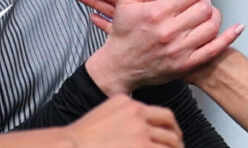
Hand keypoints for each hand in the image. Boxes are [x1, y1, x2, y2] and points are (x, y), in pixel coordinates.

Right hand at [63, 95, 182, 147]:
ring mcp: (140, 132)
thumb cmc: (83, 139)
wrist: (71, 146)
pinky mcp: (142, 147)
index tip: (172, 135)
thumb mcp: (105, 115)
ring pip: (171, 143)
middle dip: (177, 140)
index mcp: (127, 103)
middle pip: (170, 126)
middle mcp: (136, 114)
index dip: (171, 127)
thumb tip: (141, 129)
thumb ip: (124, 117)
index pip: (161, 113)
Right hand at [82, 0, 235, 94]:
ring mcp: (179, 50)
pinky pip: (214, 49)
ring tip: (207, 12)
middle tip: (198, 0)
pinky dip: (228, 38)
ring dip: (214, 15)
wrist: (119, 67)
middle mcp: (168, 32)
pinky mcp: (185, 65)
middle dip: (203, 0)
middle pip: (203, 8)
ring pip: (211, 26)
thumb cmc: (123, 34)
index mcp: (155, 13)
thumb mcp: (124, 0)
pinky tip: (236, 28)